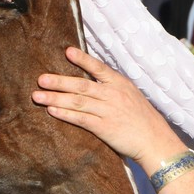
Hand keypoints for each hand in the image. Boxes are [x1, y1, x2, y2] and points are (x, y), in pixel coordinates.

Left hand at [32, 47, 184, 166]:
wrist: (156, 141)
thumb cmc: (143, 120)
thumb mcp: (132, 96)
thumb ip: (113, 89)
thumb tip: (92, 83)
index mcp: (120, 84)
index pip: (99, 68)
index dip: (83, 60)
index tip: (67, 51)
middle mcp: (113, 95)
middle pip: (81, 86)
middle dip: (59, 82)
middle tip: (40, 79)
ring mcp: (108, 111)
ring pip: (77, 102)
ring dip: (55, 98)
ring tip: (37, 96)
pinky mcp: (104, 128)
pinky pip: (81, 119)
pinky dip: (65, 115)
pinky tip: (52, 111)